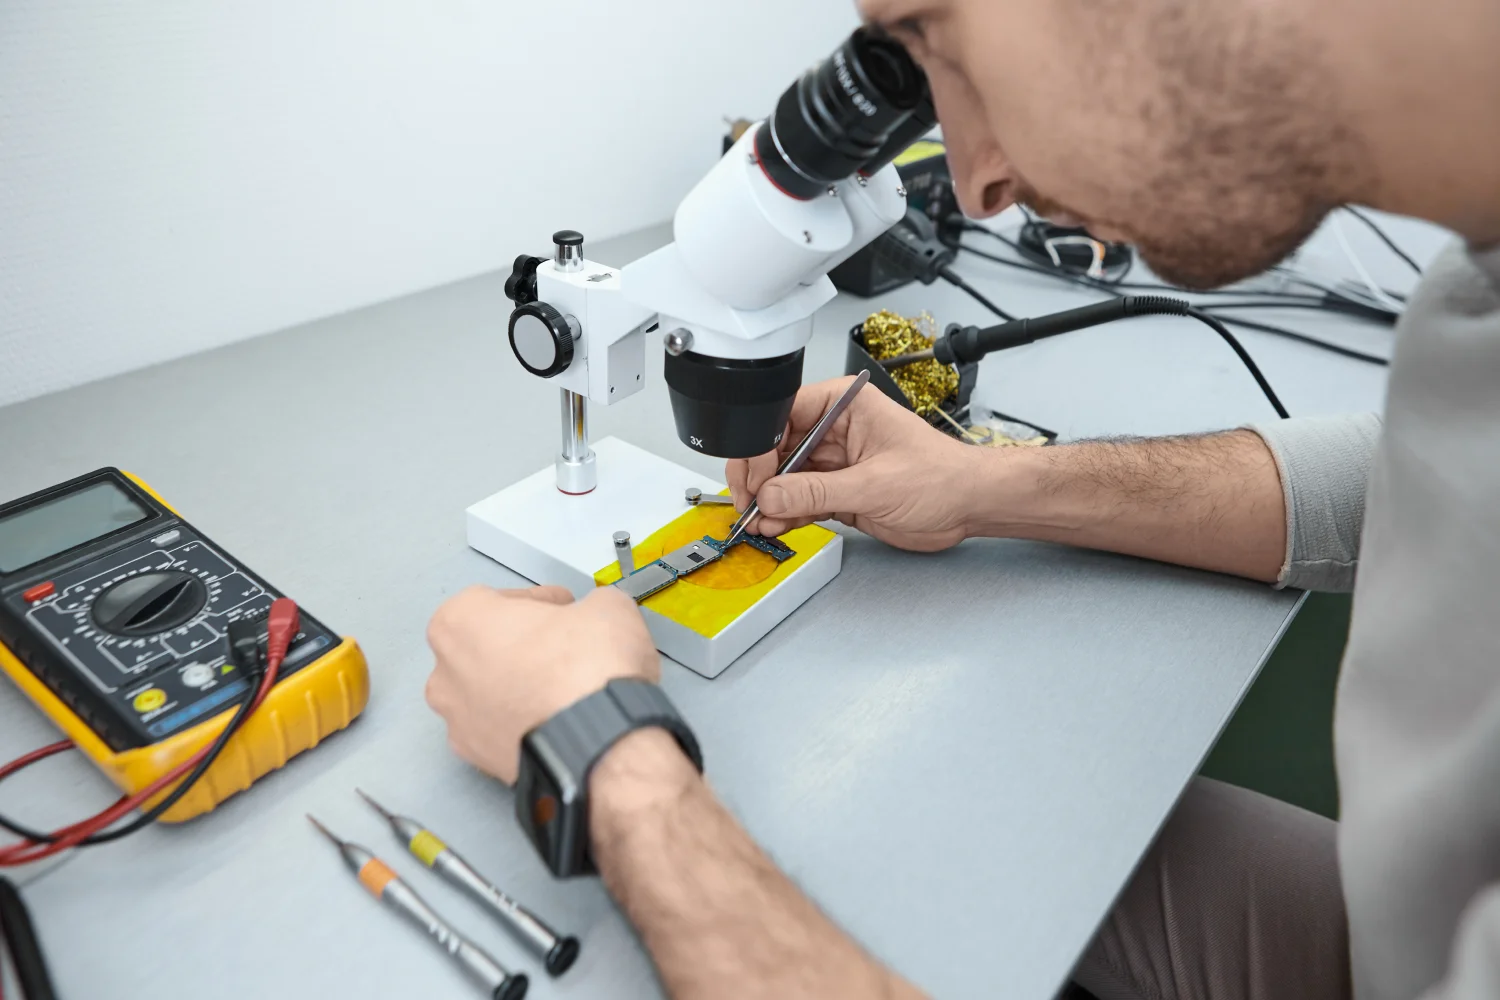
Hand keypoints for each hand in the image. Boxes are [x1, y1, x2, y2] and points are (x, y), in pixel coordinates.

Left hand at [425, 585, 657, 782]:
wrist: (598, 742)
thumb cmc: (585, 674)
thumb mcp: (606, 606)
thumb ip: (589, 604)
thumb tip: (597, 612)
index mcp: (460, 621)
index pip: (495, 599)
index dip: (537, 602)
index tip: (559, 609)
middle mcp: (447, 674)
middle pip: (483, 649)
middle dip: (521, 647)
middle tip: (561, 647)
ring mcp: (460, 722)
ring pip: (488, 695)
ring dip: (520, 689)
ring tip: (563, 688)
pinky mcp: (481, 760)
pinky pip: (501, 732)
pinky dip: (525, 725)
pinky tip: (559, 718)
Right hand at [725, 376, 977, 551]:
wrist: (968, 506)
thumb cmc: (942, 476)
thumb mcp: (875, 484)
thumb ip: (819, 492)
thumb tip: (773, 496)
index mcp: (844, 405)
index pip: (784, 414)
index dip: (762, 444)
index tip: (756, 476)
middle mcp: (833, 429)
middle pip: (776, 447)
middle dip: (760, 477)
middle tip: (749, 502)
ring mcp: (833, 462)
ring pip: (784, 478)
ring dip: (770, 501)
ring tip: (758, 520)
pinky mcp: (836, 491)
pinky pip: (799, 500)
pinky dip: (785, 514)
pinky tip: (775, 524)